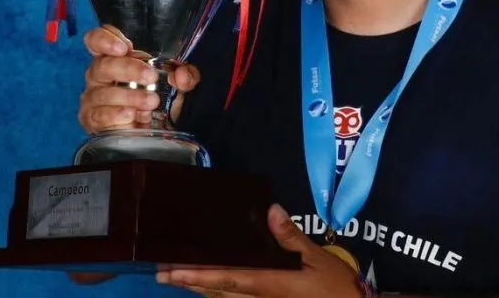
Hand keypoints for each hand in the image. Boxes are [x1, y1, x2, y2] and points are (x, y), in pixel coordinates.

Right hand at [78, 25, 200, 133]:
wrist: (153, 133)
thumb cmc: (158, 101)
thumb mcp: (178, 87)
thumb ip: (186, 77)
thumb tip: (182, 74)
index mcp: (115, 58)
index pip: (97, 40)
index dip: (105, 39)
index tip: (124, 48)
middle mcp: (100, 75)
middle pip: (103, 65)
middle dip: (128, 69)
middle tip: (150, 76)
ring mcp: (93, 97)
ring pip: (103, 93)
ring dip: (130, 96)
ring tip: (151, 102)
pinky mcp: (92, 119)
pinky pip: (100, 115)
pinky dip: (117, 115)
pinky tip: (132, 115)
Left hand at [156, 204, 364, 296]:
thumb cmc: (337, 289)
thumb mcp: (318, 258)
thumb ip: (290, 237)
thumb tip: (269, 210)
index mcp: (270, 284)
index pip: (227, 279)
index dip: (198, 276)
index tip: (173, 271)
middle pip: (218, 293)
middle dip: (189, 283)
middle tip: (161, 274)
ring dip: (201, 289)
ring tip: (178, 278)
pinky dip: (221, 294)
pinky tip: (212, 288)